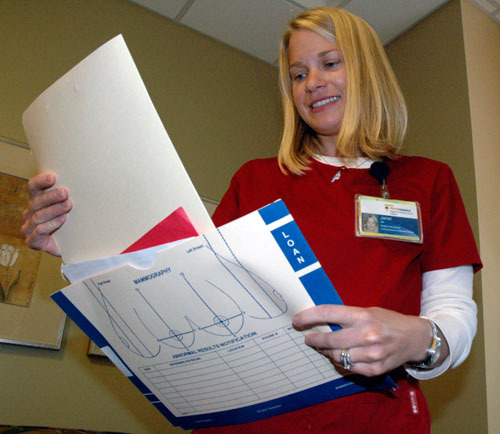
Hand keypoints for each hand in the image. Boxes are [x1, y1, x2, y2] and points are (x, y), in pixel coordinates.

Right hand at [21, 172, 71, 256]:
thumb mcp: (72, 206)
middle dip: (52, 196)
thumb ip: (71, 195)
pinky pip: (38, 232)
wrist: (75, 246)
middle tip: (65, 192)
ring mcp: (30, 228)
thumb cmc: (72, 223)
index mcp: (37, 200)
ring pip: (38, 216)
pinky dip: (50, 225)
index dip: (41, 181)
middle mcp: (31, 213)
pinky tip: (61, 220)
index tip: (53, 177)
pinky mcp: (33, 241)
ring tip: (68, 205)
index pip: (34, 187)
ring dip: (54, 210)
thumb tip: (86, 181)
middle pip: (36, 201)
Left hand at [293, 305, 437, 376]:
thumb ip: (345, 316)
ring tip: (324, 347)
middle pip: (329, 339)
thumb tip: (317, 321)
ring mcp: (371, 354)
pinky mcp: (374, 370)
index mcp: (362, 315)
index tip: (297, 319)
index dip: (309, 317)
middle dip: (314, 339)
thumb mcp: (367, 311)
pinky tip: (340, 356)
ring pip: (336, 356)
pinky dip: (340, 362)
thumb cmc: (386, 321)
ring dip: (326, 352)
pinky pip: (348, 368)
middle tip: (308, 338)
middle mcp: (367, 335)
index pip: (328, 313)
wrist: (413, 338)